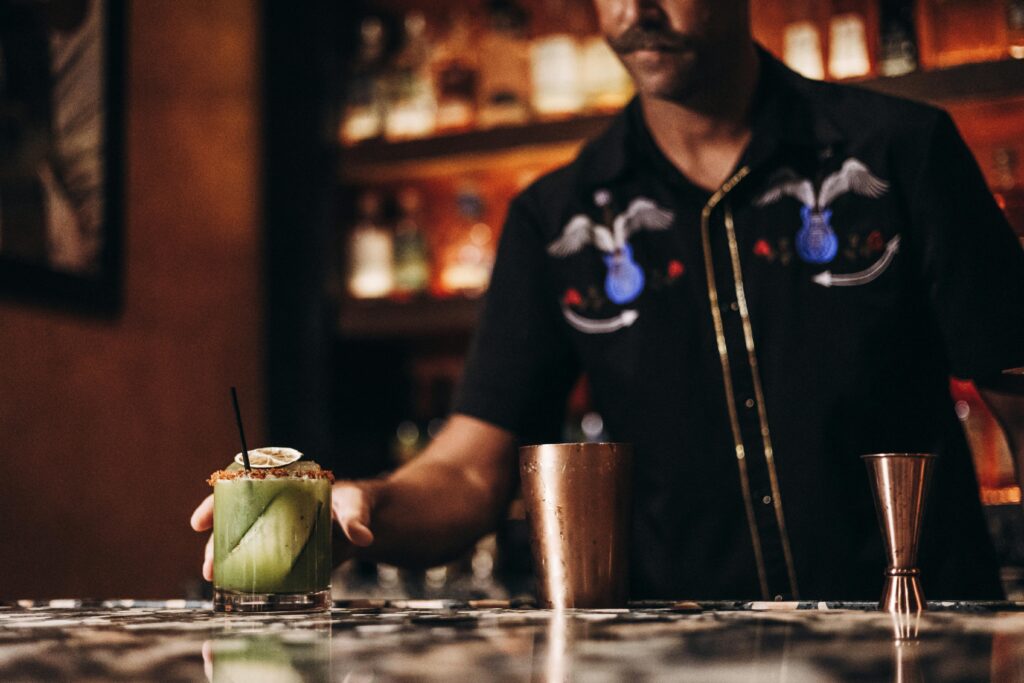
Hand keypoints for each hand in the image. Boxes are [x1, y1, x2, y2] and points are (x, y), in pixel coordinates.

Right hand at [189, 481, 377, 580]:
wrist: (371, 522)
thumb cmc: (358, 502)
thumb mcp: (357, 503)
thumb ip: (356, 517)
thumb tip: (363, 537)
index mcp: (284, 488)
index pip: (241, 490)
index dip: (215, 504)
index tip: (198, 522)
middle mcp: (274, 510)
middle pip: (235, 522)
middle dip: (216, 544)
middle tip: (209, 567)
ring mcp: (279, 534)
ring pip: (243, 544)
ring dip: (225, 561)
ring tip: (214, 580)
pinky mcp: (289, 555)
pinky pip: (263, 564)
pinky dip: (249, 576)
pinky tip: (237, 591)